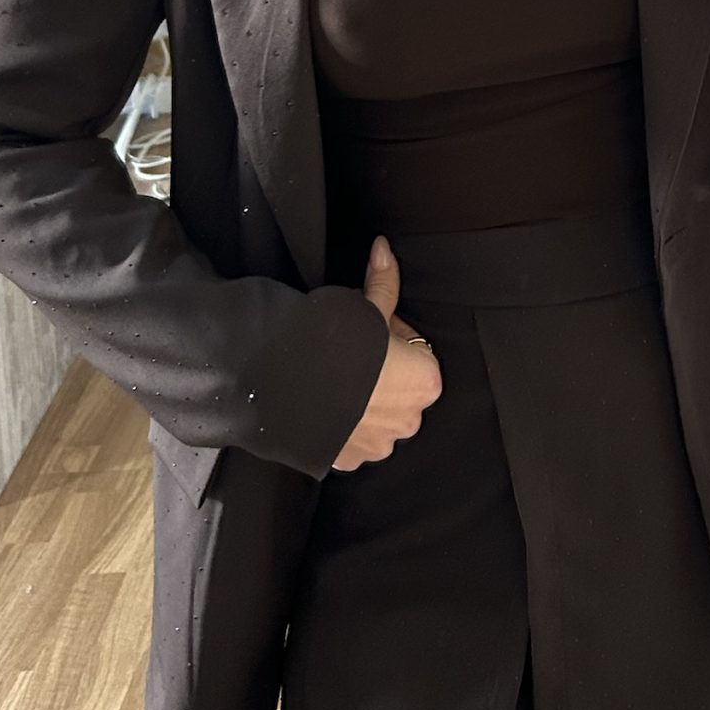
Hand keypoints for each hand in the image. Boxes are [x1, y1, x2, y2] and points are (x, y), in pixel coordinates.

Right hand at [331, 235, 441, 468]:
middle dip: (381, 373)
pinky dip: (343, 425)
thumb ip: (383, 282)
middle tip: (352, 353)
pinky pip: (352, 439)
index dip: (392, 335)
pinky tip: (325, 404)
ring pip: (377, 417)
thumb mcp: (364, 307)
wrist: (284, 385)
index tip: (370, 328)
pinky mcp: (348, 460)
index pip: (416, 351)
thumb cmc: (334, 344)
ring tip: (335, 379)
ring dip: (363, 402)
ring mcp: (379, 445)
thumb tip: (386, 248)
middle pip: (400, 388)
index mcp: (425, 381)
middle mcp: (409, 420)